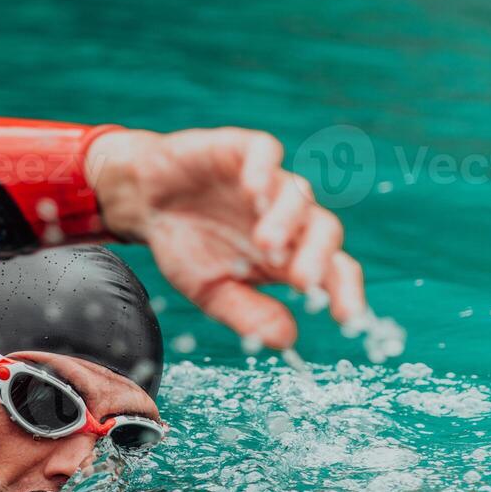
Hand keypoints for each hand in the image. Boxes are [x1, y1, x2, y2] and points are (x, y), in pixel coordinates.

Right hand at [85, 127, 367, 349]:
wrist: (144, 201)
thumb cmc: (185, 246)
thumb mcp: (211, 290)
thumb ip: (248, 314)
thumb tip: (287, 340)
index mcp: (288, 255)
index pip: (334, 270)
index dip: (345, 292)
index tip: (346, 319)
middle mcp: (289, 217)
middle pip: (326, 231)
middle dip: (317, 257)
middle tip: (301, 282)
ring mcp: (269, 183)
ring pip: (297, 194)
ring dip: (286, 220)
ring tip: (266, 244)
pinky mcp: (243, 150)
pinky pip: (266, 153)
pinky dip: (264, 170)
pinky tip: (251, 192)